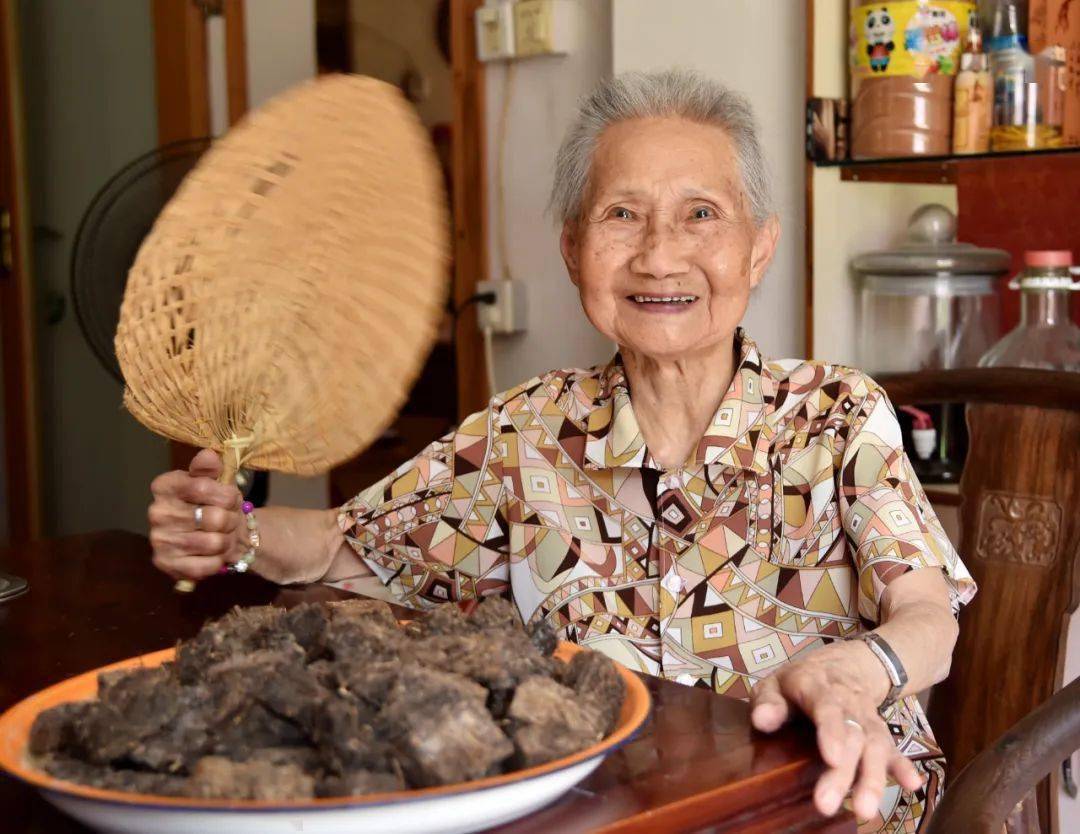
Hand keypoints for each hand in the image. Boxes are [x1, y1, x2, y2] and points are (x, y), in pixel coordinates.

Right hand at [148, 449, 244, 580]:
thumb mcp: (214, 480)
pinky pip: (206, 565)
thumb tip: (209, 455)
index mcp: (165, 486)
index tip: (231, 498)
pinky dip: (217, 561)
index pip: (203, 487)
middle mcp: (156, 512)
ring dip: (226, 541)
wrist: (214, 534)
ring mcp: (159, 539)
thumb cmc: (214, 503)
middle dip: (230, 520)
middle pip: (214, 517)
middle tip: (229, 520)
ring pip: (213, 542)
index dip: (227, 495)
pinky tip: (212, 553)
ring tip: (222, 536)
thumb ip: (210, 467)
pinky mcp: (165, 563)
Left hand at [749, 640, 923, 821]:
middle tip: (828, 804)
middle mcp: (847, 703)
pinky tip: (911, 785)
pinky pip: (895, 749)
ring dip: (872, 777)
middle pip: (851, 736)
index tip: (832, 758)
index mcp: (817, 686)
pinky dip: (902, 766)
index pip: (827, 708)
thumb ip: (768, 702)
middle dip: (843, 771)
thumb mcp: (775, 683)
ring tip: (866, 810)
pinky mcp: (880, 733)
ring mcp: (867, 718)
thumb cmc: (800, 682)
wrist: (846, 665)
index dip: (832, 732)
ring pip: (875, 745)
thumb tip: (762, 720)